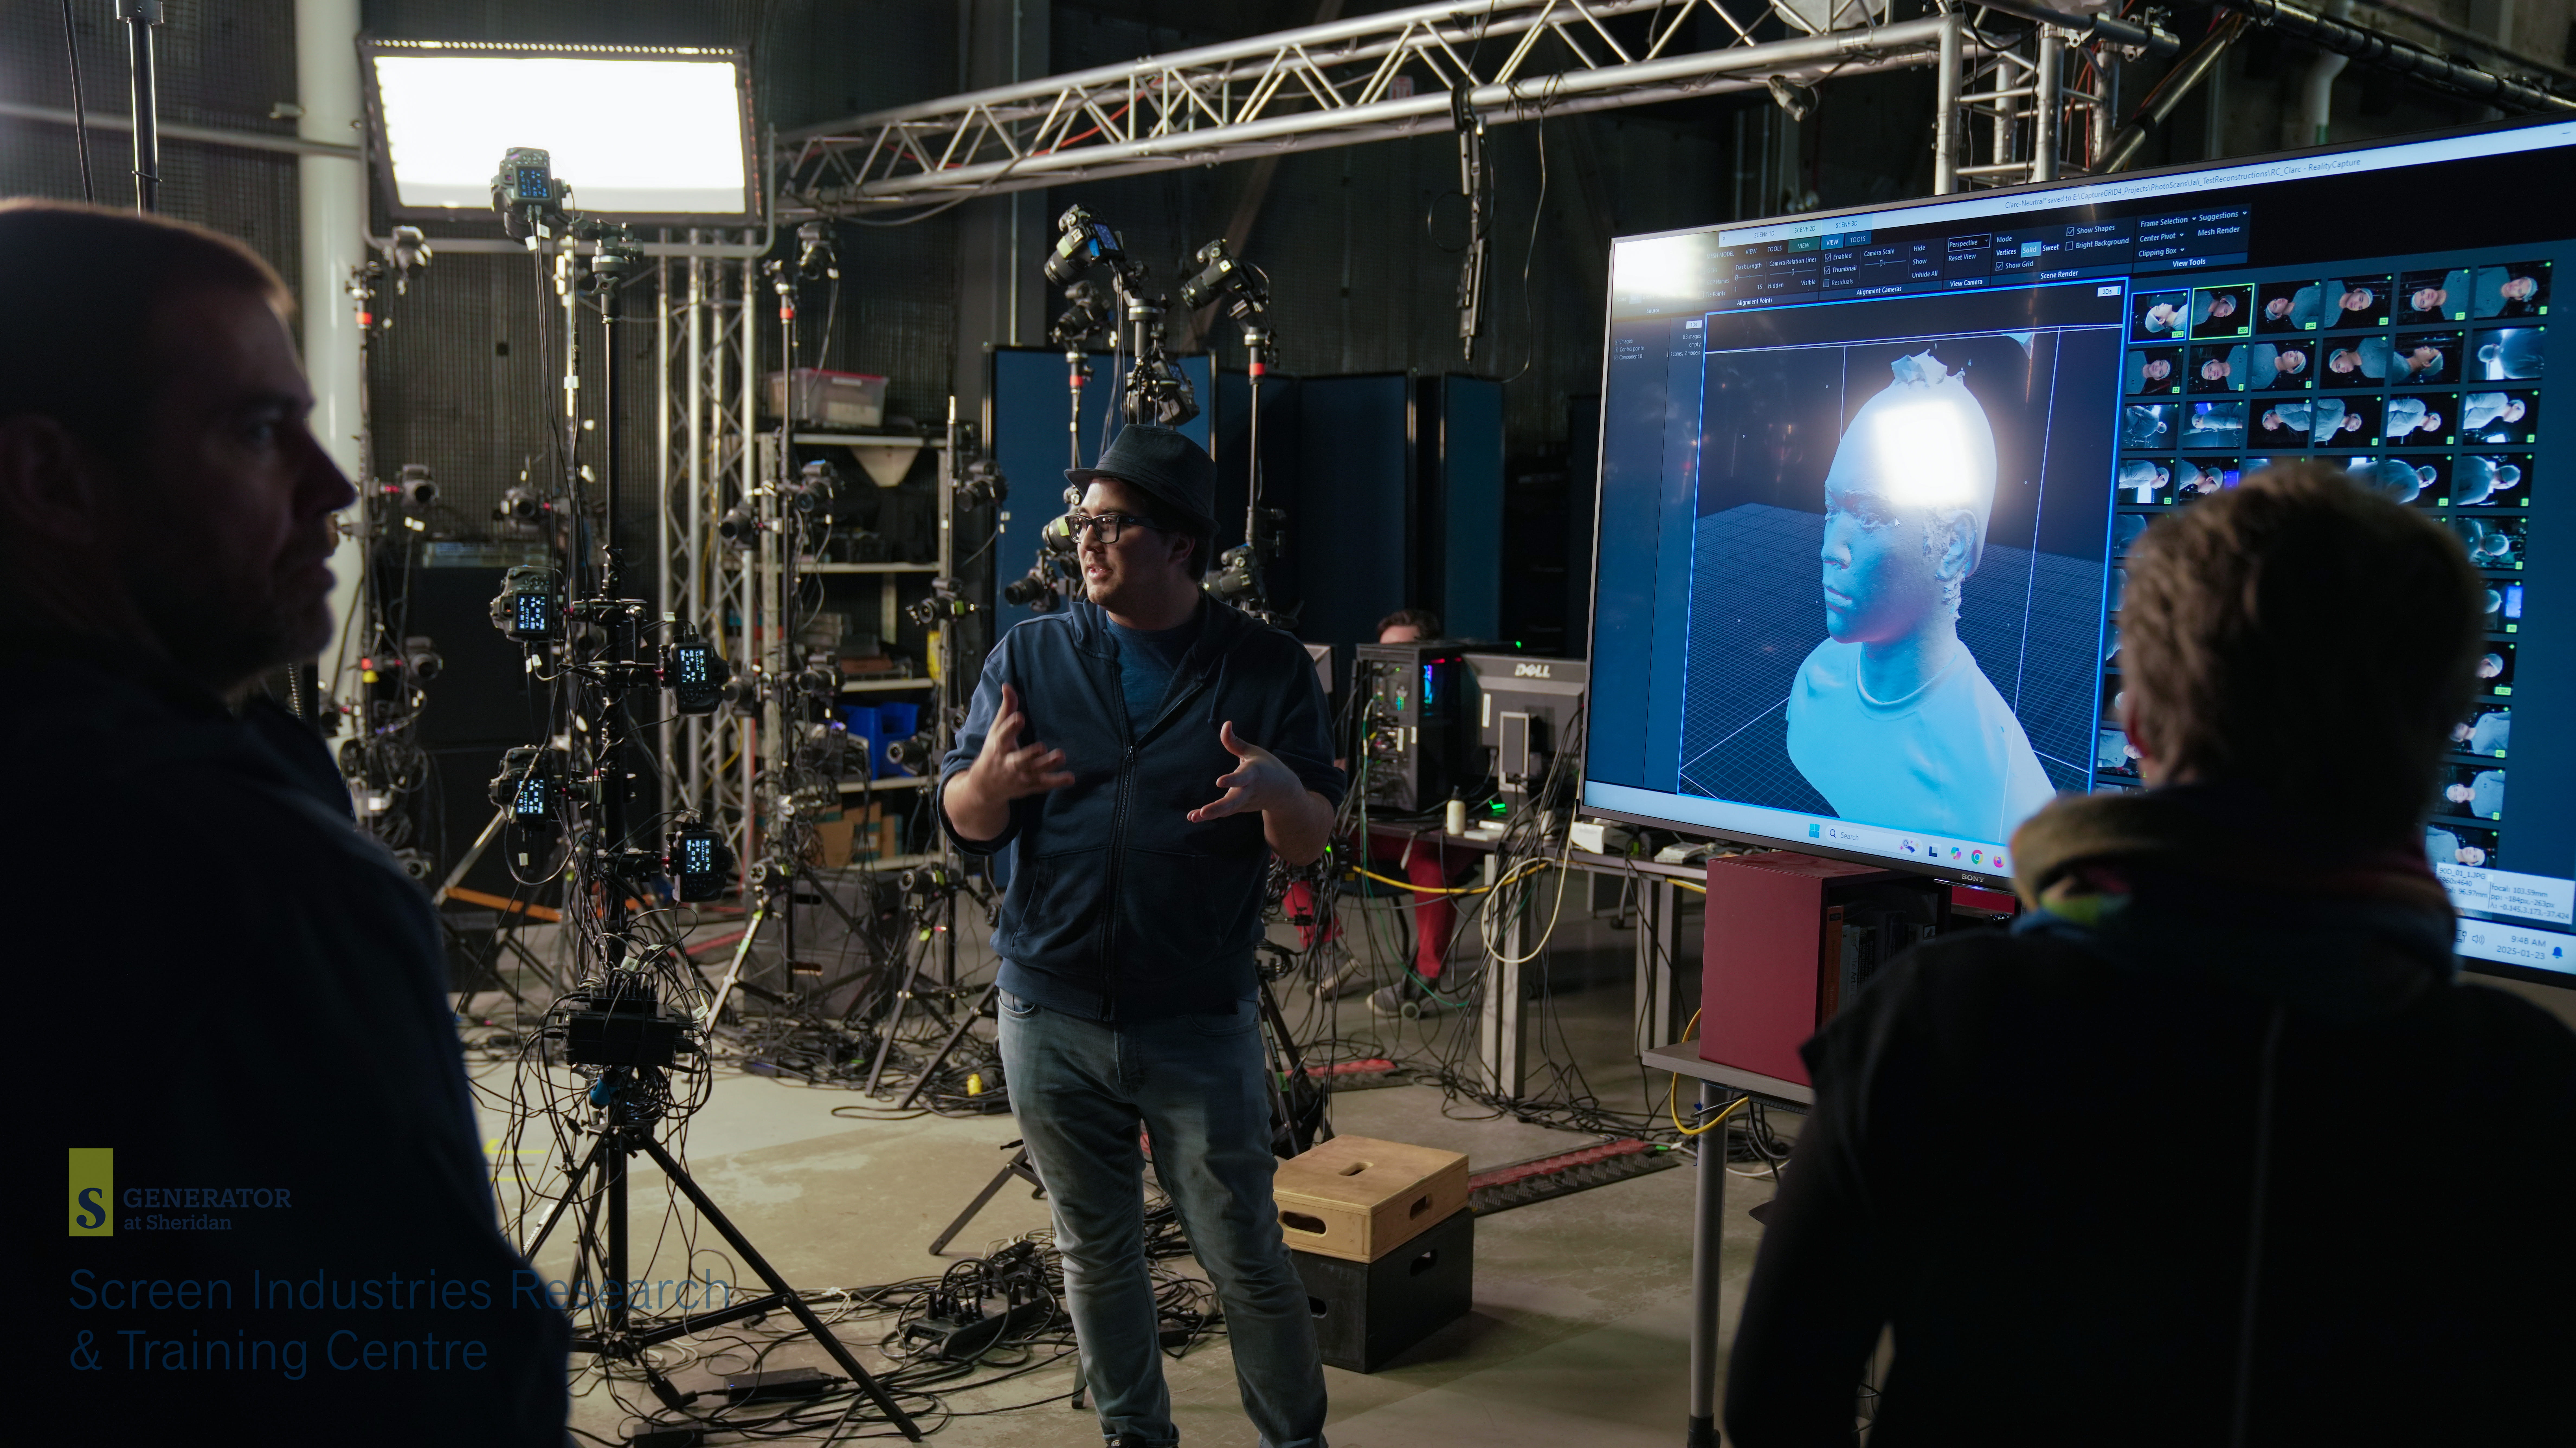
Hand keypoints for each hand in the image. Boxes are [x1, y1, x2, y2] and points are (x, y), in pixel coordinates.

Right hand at [970, 683, 1075, 800]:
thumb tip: (1007, 685)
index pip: (1003, 736)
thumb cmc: (993, 752)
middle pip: (1019, 760)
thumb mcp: (996, 731)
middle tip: (1041, 746)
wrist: (985, 786)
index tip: (1020, 717)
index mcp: (999, 747)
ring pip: (1034, 773)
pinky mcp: (1029, 786)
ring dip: (1047, 765)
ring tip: (1061, 755)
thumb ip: (1006, 709)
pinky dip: (1056, 782)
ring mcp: (1019, 777)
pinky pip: (1043, 785)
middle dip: (1029, 754)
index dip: (1010, 727)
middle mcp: (1008, 763)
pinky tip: (1070, 778)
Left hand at [1189, 720, 1298, 823]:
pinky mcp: (1239, 808)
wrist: (1283, 793)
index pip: (1243, 777)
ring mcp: (1244, 802)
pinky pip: (1224, 812)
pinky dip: (1209, 815)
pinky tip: (1193, 817)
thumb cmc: (1267, 767)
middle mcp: (1249, 790)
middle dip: (1218, 807)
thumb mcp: (1253, 752)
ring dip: (1210, 813)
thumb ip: (1235, 742)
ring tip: (1193, 817)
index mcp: (1254, 773)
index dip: (1232, 780)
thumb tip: (1225, 723)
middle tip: (1204, 811)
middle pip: (1234, 801)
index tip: (1219, 782)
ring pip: (1227, 810)